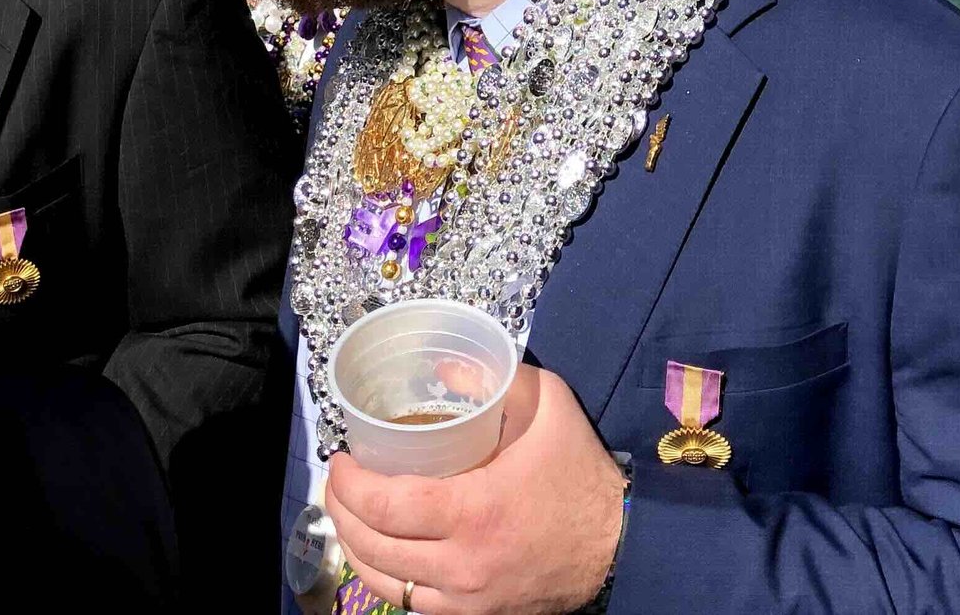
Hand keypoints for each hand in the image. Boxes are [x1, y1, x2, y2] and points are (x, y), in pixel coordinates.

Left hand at [326, 363, 624, 614]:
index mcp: (473, 512)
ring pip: (385, 583)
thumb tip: (441, 369)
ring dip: (357, 549)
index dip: (349, 485)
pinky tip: (383, 555)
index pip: (385, 506)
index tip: (341, 460)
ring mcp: (466, 599)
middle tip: (339, 483)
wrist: (620, 544)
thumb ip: (495, 380)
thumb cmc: (580, 473)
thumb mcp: (548, 406)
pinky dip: (388, 578)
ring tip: (350, 517)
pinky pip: (412, 604)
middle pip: (374, 547)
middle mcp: (461, 564)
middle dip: (341, 513)